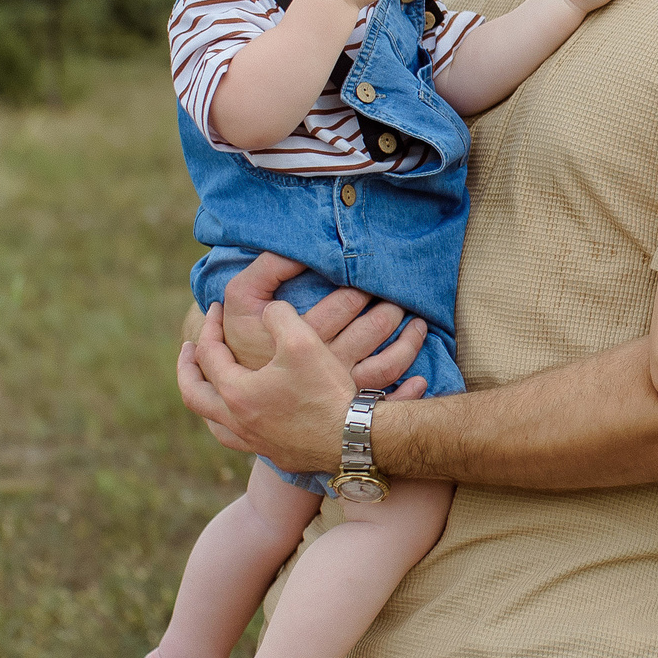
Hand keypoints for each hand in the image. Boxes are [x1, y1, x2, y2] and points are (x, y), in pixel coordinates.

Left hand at [180, 302, 429, 469]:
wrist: (353, 437)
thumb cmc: (325, 389)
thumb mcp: (301, 339)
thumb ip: (277, 315)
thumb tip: (268, 310)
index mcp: (235, 392)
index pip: (208, 353)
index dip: (209, 325)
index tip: (215, 308)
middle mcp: (237, 421)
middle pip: (194, 394)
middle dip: (187, 368)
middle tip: (188, 349)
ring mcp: (254, 441)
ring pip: (213, 423)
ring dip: (206, 399)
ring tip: (208, 385)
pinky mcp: (275, 453)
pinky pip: (238, 439)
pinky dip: (230, 422)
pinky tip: (244, 415)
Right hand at [207, 252, 426, 387]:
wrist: (237, 393)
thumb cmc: (241, 339)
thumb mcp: (242, 297)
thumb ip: (267, 268)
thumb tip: (301, 247)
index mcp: (303, 337)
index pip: (344, 305)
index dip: (361, 288)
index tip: (370, 278)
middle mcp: (325, 365)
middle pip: (370, 333)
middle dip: (390, 310)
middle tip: (399, 297)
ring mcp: (337, 391)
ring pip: (386, 366)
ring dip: (408, 344)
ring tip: (418, 325)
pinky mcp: (345, 410)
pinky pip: (385, 403)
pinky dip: (408, 392)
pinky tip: (421, 379)